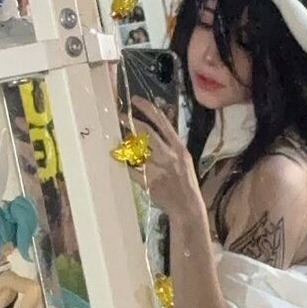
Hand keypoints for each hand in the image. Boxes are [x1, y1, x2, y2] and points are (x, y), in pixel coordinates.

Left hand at [128, 96, 201, 218]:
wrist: (188, 207)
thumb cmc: (185, 183)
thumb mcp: (184, 160)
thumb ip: (170, 146)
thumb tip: (154, 131)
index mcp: (179, 148)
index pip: (162, 122)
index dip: (147, 108)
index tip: (134, 100)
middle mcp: (169, 155)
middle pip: (146, 132)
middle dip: (130, 122)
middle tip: (119, 116)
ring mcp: (158, 168)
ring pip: (136, 150)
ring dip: (126, 144)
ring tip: (119, 141)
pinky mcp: (149, 181)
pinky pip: (132, 171)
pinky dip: (126, 166)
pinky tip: (122, 164)